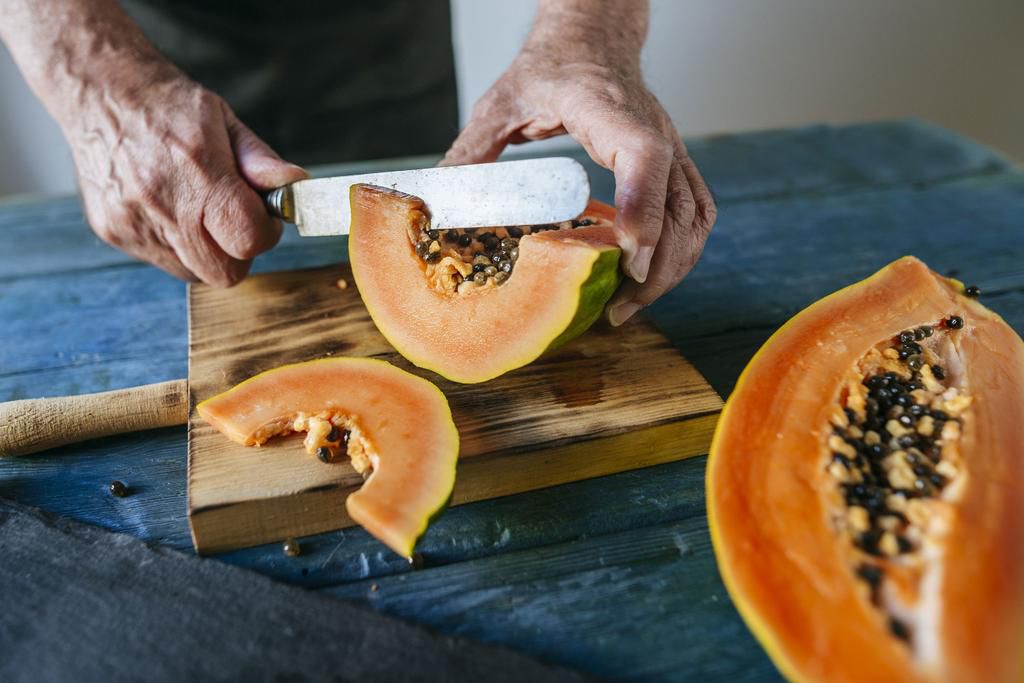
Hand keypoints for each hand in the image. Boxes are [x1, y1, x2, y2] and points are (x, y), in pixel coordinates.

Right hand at [66, 69, 306, 284]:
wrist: (99, 93)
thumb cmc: (169, 107)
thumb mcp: (225, 121)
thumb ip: (261, 162)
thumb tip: (296, 186)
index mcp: (197, 171)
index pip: (248, 239)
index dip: (266, 233)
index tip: (263, 215)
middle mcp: (161, 204)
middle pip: (223, 272)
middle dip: (238, 252)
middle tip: (233, 219)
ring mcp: (134, 223)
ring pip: (194, 272)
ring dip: (207, 251)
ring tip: (197, 209)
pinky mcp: (113, 232)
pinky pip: (163, 261)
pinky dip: (177, 245)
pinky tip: (169, 208)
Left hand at [442, 2, 715, 324]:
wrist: (592, 38)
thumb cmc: (551, 66)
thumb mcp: (500, 102)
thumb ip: (472, 150)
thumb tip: (437, 200)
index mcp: (607, 109)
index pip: (643, 155)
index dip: (641, 208)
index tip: (627, 258)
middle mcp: (652, 130)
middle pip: (678, 204)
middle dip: (656, 266)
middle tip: (618, 310)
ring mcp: (670, 147)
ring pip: (694, 215)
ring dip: (673, 266)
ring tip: (632, 303)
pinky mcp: (674, 162)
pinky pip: (694, 212)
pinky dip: (682, 250)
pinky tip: (650, 276)